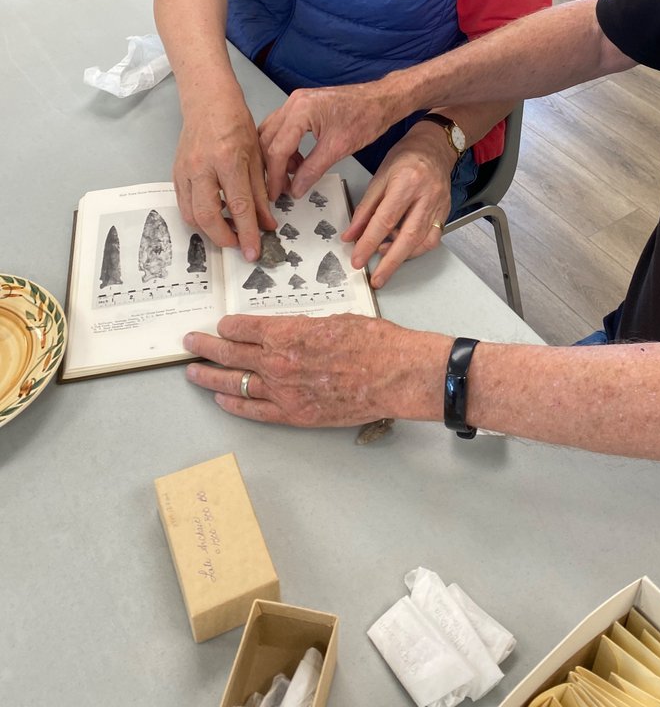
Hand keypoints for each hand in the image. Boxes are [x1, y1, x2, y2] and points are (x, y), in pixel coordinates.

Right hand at [173, 99, 276, 260]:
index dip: (247, 233)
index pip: (239, 206)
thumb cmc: (236, 123)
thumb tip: (266, 223)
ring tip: (229, 232)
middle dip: (224, 238)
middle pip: (207, 216)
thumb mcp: (257, 156)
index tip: (253, 251)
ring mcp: (184, 170)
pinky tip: (214, 217)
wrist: (208, 101)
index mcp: (228, 159)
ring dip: (210, 231)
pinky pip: (183, 204)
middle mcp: (202, 167)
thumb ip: (260, 192)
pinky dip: (198, 217)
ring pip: (191, 215)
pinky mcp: (175, 173)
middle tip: (239, 245)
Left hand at [183, 313, 445, 426]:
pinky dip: (235, 404)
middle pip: (230, 354)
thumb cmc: (372, 341)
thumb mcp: (333, 320)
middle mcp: (277, 361)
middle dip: (206, 347)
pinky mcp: (294, 414)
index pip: (243, 327)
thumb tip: (288, 332)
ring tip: (193, 372)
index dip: (227, 326)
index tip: (220, 325)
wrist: (395, 374)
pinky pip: (254, 411)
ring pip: (234, 383)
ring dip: (210, 376)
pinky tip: (222, 398)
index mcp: (287, 332)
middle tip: (190, 343)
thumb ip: (303, 328)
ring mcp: (283, 391)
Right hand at [258, 81, 401, 200]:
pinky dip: (286, 147)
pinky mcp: (303, 106)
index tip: (276, 193)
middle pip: (268, 140)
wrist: (382, 100)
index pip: (277, 148)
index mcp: (300, 110)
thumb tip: (296, 188)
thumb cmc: (367, 116)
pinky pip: (284, 128)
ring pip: (273, 134)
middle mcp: (294, 102)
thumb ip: (313, 169)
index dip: (275, 175)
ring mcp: (297, 102)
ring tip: (293, 175)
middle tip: (281, 188)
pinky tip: (298, 161)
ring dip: (278, 157)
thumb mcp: (338, 148)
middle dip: (273, 167)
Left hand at [344, 127, 455, 288]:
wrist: (435, 146)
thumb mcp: (379, 176)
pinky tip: (402, 247)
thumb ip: (365, 208)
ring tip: (385, 260)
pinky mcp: (445, 212)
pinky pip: (433, 238)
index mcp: (406, 182)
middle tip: (376, 278)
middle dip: (390, 262)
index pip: (384, 220)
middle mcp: (426, 196)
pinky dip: (417, 248)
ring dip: (403, 256)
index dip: (368, 243)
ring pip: (423, 241)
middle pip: (408, 237)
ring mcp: (439, 205)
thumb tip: (351, 234)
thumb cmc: (406, 156)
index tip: (358, 259)